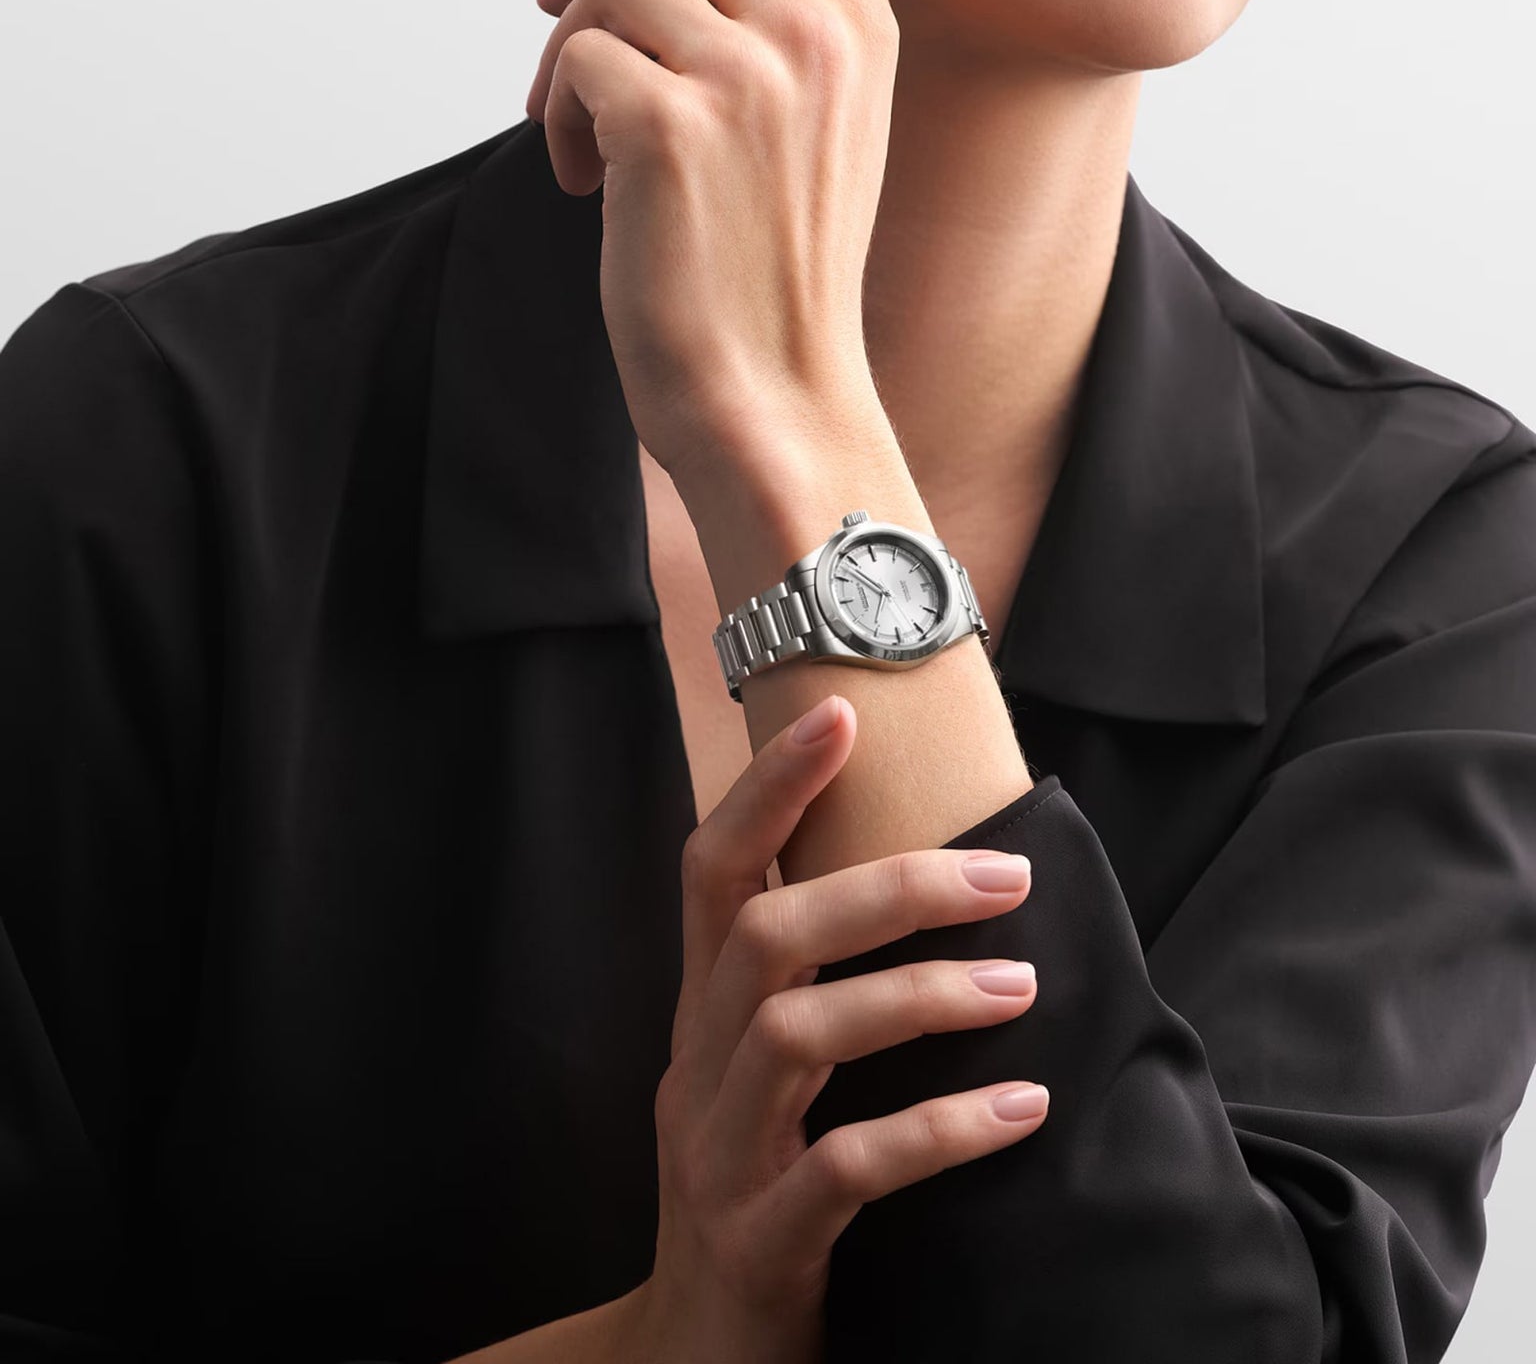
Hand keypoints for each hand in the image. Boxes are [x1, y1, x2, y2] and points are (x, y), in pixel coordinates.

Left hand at [524, 0, 899, 488]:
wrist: (771, 397)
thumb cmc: (776, 280)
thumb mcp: (815, 132)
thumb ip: (775, 24)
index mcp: (860, 27)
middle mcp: (817, 35)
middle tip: (563, 25)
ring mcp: (750, 79)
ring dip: (569, 52)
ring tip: (582, 137)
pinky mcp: (672, 128)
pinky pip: (576, 59)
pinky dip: (557, 115)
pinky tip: (585, 183)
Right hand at [629, 695, 1047, 1363]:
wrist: (695, 1354)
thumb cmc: (757, 1187)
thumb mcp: (764, 1082)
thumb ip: (815, 997)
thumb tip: (931, 897)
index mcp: (700, 1015)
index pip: (710, 871)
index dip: (766, 788)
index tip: (840, 714)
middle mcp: (696, 1067)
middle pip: (765, 935)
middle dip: (885, 888)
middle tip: (1006, 873)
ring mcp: (718, 1155)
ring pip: (798, 1035)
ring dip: (920, 998)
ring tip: (1023, 985)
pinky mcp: (761, 1241)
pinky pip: (845, 1168)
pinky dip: (938, 1129)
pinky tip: (1022, 1111)